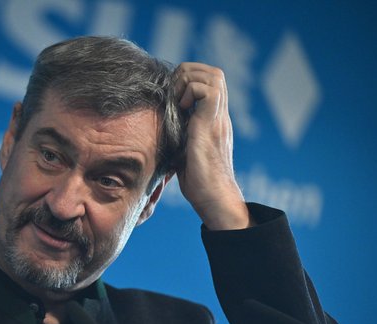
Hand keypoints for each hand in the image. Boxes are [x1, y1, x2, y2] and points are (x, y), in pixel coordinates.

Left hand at [173, 62, 251, 229]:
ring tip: (178, 103)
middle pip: (213, 72)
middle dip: (188, 74)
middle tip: (173, 95)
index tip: (173, 97)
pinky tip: (182, 111)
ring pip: (213, 75)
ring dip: (189, 81)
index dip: (189, 80)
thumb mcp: (184, 150)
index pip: (209, 81)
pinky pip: (207, 90)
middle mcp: (219, 115)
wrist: (214, 198)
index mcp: (213, 119)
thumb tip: (158, 128)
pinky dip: (190, 92)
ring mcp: (218, 118)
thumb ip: (179, 134)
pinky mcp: (211, 125)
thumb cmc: (198, 182)